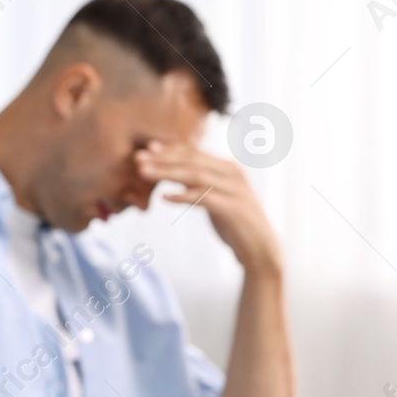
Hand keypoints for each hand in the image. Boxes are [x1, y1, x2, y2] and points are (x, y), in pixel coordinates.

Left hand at [136, 140, 282, 274]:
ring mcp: (235, 190)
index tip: (146, 149)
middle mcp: (232, 174)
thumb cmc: (233, 222)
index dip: (170, 150)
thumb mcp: (214, 198)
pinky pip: (205, 198)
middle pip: (192, 160)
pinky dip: (183, 196)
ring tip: (143, 173)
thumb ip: (198, 185)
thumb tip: (173, 176)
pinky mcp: (234, 209)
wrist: (259, 248)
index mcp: (227, 168)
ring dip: (167, 173)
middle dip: (163, 158)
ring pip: (196, 176)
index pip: (195, 153)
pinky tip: (164, 198)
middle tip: (137, 158)